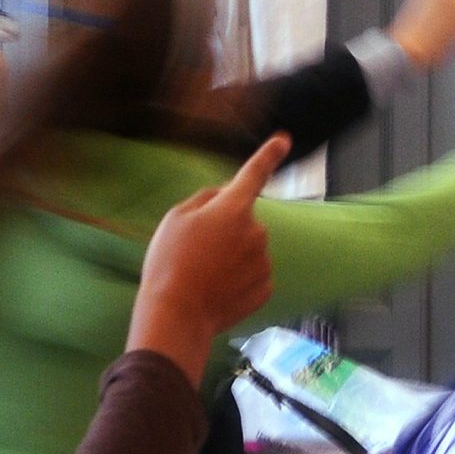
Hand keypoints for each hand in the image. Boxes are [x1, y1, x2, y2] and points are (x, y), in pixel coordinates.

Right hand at [130, 133, 289, 380]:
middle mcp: (256, 231)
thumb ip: (204, 201)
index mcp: (232, 208)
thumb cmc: (170, 262)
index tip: (284, 139)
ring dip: (231, 256)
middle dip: (225, 229)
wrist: (177, 314)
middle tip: (195, 250)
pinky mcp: (265, 288)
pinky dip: (237, 280)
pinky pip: (251, 275)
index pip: (253, 174)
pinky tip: (216, 290)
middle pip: (243, 221)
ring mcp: (263, 261)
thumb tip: (222, 197)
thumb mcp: (175, 219)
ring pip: (248, 249)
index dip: (268, 155)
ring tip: (202, 273)